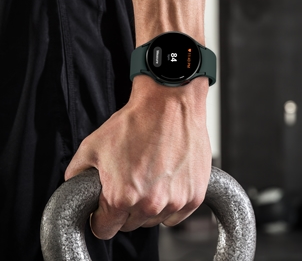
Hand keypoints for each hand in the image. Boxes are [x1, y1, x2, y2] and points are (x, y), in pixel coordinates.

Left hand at [65, 75, 210, 238]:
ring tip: (150, 179)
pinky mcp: (194, 195)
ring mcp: (175, 200)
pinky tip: (166, 183)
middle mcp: (149, 203)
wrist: (170, 104)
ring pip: (154, 220)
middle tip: (130, 185)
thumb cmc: (136, 122)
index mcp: (121, 196)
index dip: (101, 218)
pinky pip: (177, 215)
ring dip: (149, 207)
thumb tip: (76, 189)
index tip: (105, 210)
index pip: (105, 229)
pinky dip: (170, 204)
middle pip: (130, 225)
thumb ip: (77, 174)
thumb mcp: (92, 145)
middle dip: (125, 210)